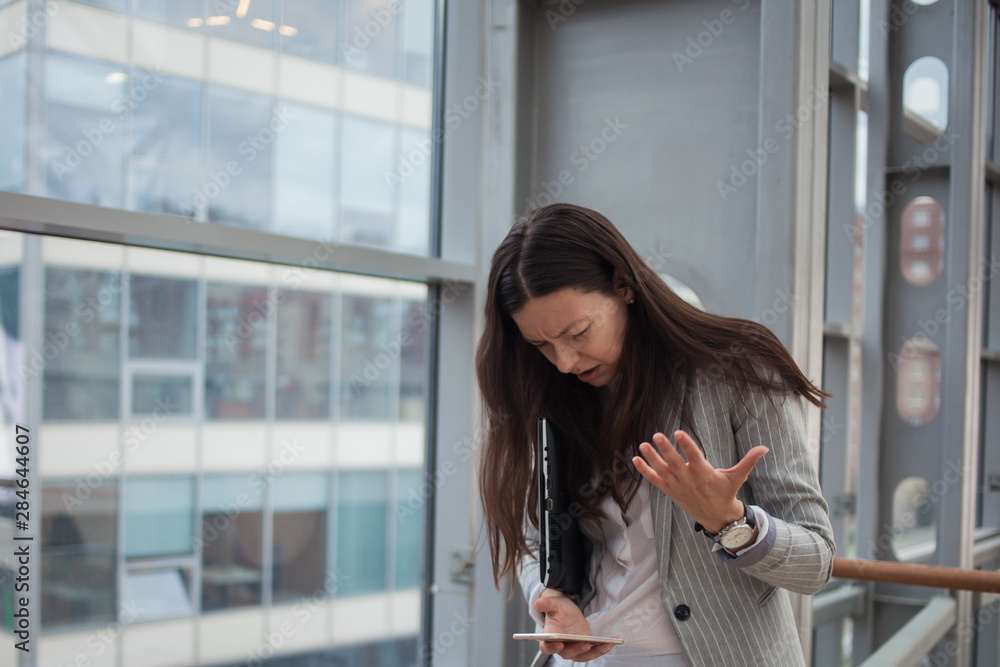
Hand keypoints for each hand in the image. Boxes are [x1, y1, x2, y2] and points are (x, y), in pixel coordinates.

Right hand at [535, 589, 614, 661]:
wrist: (568, 612)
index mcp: (549, 637)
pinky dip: (602, 649)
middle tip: (586, 644)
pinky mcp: (584, 647)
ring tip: (606, 645)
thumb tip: (538, 602)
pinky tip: (611, 643)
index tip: (559, 644)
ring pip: (582, 656)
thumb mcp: (554, 603)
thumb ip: (547, 603)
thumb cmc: (558, 609)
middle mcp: (560, 646)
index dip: (552, 647)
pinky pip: (593, 652)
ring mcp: (573, 649)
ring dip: (594, 652)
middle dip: (577, 650)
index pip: (547, 647)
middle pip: (567, 653)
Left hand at [632, 430, 767, 532]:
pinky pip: (655, 480)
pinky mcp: (670, 491)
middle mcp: (689, 480)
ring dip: (651, 458)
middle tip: (657, 435)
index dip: (687, 445)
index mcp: (705, 474)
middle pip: (675, 463)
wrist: (716, 517)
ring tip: (643, 445)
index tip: (679, 432)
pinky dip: (645, 471)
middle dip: (666, 450)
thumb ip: (748, 461)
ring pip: (662, 471)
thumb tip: (765, 447)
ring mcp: (677, 486)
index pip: (695, 457)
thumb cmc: (726, 492)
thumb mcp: (737, 477)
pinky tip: (635, 459)